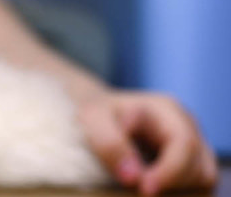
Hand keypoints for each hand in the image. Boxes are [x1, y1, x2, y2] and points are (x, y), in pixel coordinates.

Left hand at [78, 90, 218, 194]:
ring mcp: (194, 143)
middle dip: (170, 182)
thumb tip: (133, 178)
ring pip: (204, 178)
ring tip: (144, 183)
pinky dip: (179, 190)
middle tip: (138, 188)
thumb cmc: (99, 113)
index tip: (145, 189)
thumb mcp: (93, 119)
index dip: (169, 171)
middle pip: (198, 165)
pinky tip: (153, 184)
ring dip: (176, 188)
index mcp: (167, 110)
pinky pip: (198, 183)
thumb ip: (109, 144)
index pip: (184, 144)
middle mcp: (188, 126)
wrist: (103, 113)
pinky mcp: (191, 161)